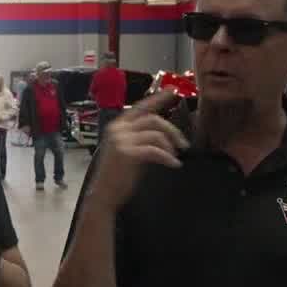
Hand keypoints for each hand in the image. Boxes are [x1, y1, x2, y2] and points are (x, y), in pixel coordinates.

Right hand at [90, 89, 187, 210]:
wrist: (103, 195)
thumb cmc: (116, 176)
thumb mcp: (128, 151)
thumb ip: (140, 139)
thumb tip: (162, 134)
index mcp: (117, 126)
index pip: (141, 107)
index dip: (158, 98)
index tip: (172, 91)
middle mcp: (118, 129)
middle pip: (153, 119)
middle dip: (172, 130)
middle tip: (183, 143)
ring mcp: (122, 140)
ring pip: (156, 133)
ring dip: (170, 145)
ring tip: (175, 157)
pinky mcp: (128, 153)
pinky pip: (156, 150)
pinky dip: (168, 157)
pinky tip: (174, 164)